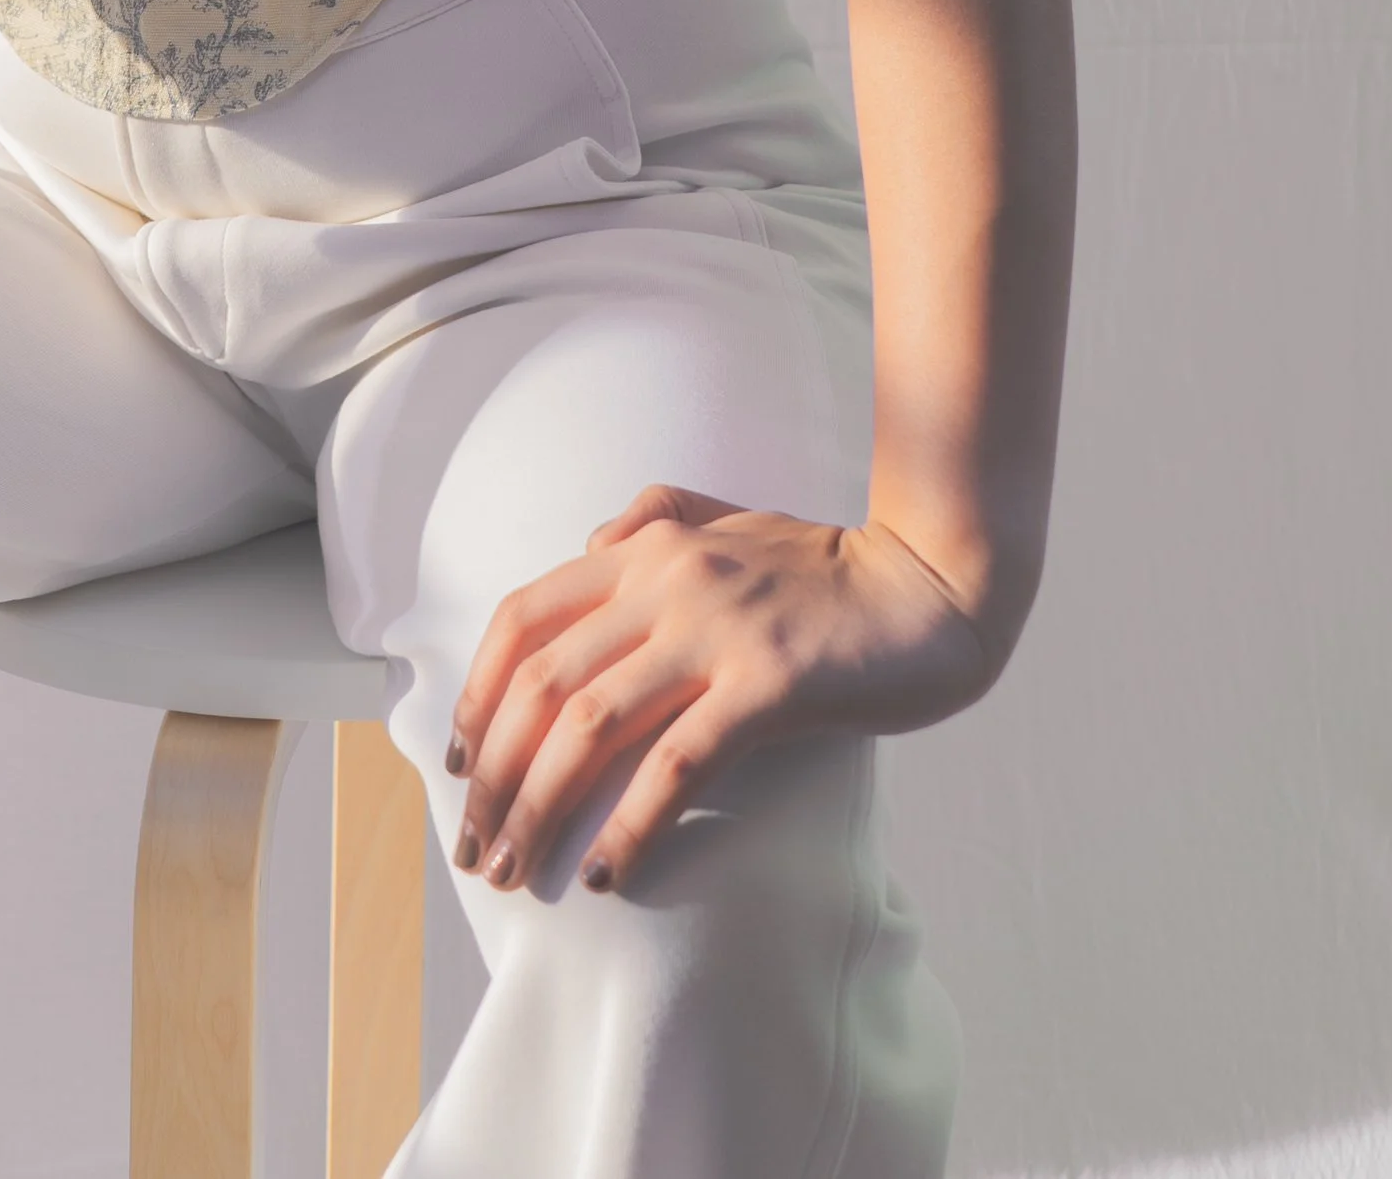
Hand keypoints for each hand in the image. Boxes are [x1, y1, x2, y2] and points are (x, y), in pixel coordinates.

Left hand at [444, 483, 997, 897]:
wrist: (933, 585)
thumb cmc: (831, 565)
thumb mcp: (732, 521)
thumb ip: (658, 516)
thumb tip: (592, 541)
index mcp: (650, 545)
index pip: (524, 617)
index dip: (477, 693)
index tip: (458, 762)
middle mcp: (667, 580)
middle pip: (542, 684)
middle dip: (493, 773)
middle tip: (475, 844)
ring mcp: (716, 631)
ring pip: (589, 725)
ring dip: (538, 808)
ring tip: (517, 872)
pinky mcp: (768, 684)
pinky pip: (676, 763)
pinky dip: (629, 823)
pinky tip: (606, 874)